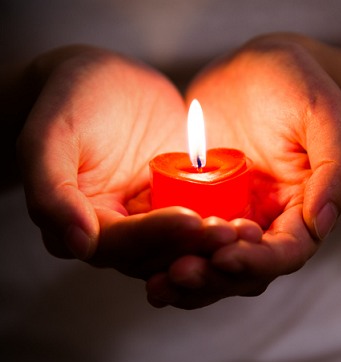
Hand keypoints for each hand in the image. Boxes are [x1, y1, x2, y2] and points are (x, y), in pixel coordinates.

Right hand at [17, 46, 247, 279]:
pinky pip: (203, 222)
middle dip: (194, 247)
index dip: (155, 235)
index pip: (120, 245)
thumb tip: (76, 244)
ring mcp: (152, 218)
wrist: (104, 84)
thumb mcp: (49, 136)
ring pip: (185, 246)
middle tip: (231, 233)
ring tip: (248, 234)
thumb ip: (50, 191)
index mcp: (85, 224)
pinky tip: (249, 221)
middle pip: (158, 255)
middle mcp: (120, 232)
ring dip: (215, 245)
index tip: (191, 218)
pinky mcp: (179, 202)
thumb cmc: (71, 102)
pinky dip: (224, 226)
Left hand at [146, 34, 340, 308]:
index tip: (225, 258)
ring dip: (186, 276)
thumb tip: (321, 222)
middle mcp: (265, 222)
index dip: (257, 262)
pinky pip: (182, 235)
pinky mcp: (198, 204)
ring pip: (209, 261)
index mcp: (300, 210)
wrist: (253, 70)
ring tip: (157, 282)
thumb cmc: (295, 86)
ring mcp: (229, 215)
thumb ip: (336, 169)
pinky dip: (165, 250)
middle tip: (181, 273)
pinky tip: (143, 256)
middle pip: (242, 269)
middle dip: (213, 277)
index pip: (284, 253)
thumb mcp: (325, 116)